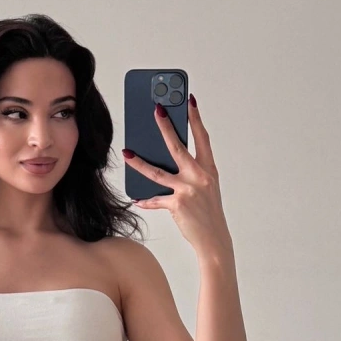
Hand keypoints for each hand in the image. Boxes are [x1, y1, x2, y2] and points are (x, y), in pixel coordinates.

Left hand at [124, 96, 232, 259]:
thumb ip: (190, 174)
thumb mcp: (206, 189)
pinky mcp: (177, 204)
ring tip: (127, 152)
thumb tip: (165, 162)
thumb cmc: (208, 213)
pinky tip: (136, 198)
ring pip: (158, 172)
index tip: (189, 101)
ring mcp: (188, 190)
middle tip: (156, 109)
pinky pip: (156, 199)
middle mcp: (200, 176)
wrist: (214, 240)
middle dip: (166, 126)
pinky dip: (146, 200)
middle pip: (178, 147)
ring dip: (139, 162)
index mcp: (209, 170)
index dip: (195, 119)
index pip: (202, 138)